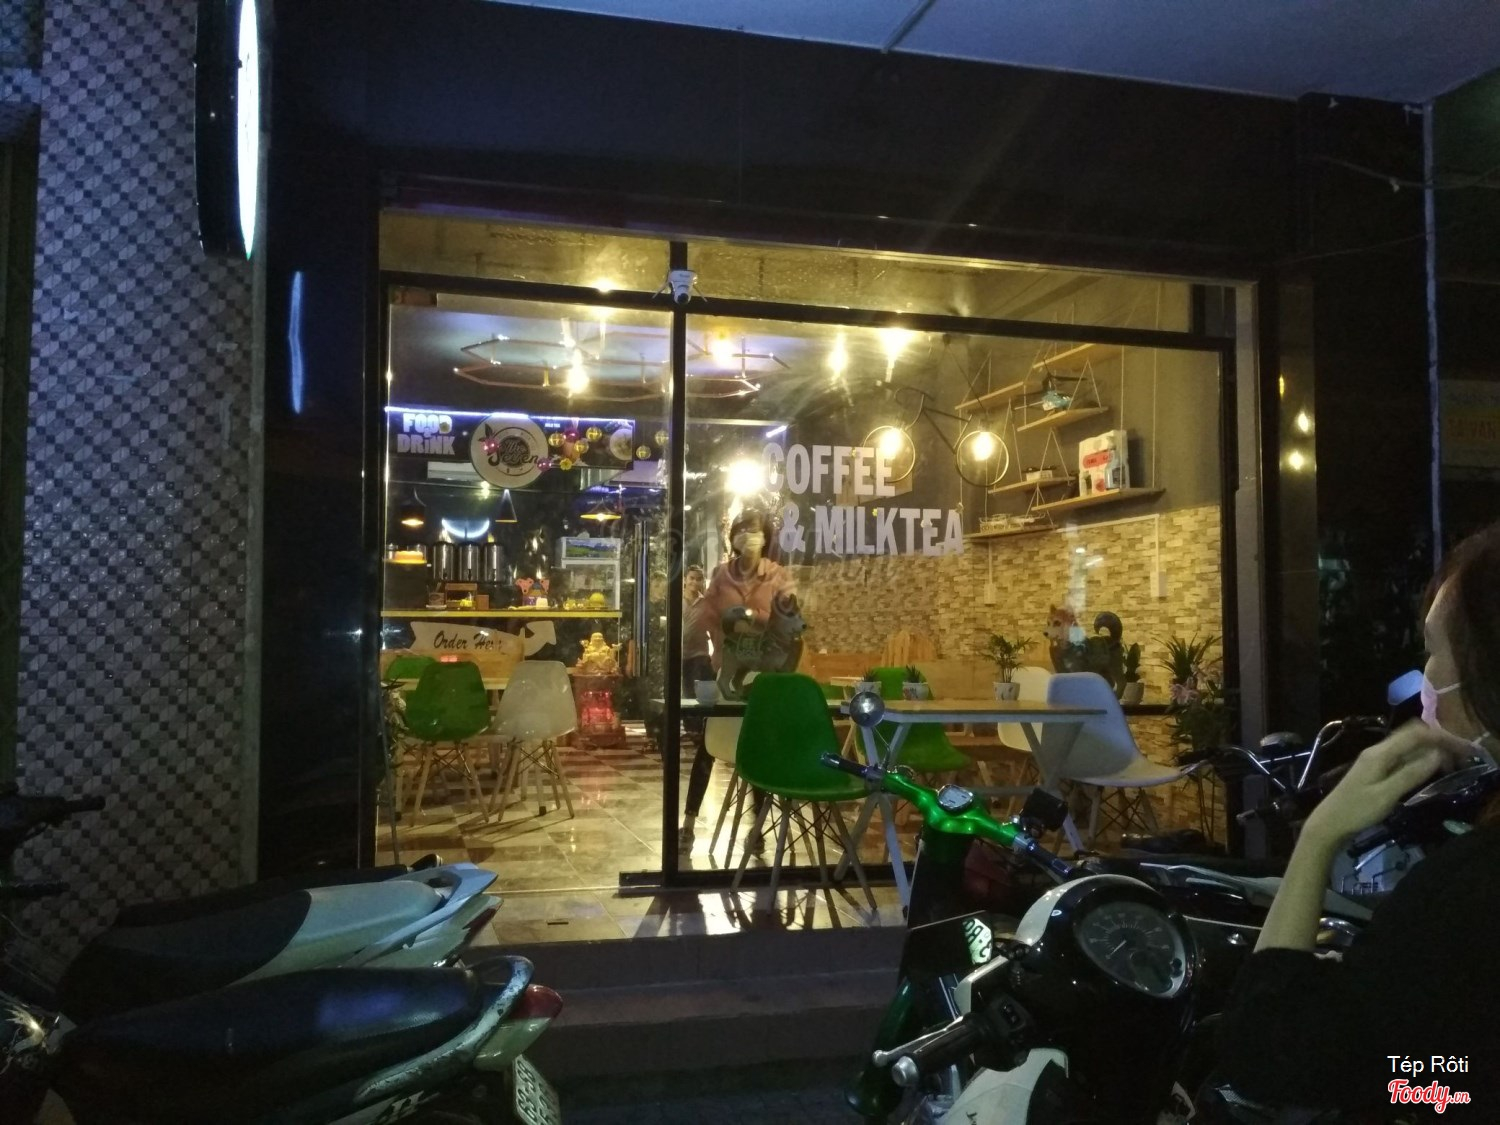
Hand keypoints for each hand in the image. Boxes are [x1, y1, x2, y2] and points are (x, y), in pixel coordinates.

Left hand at [1300, 721, 1474, 847]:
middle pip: (1412, 735)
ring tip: (1450, 763)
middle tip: (1459, 756)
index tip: (1462, 749)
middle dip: (1437, 741)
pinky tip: (1430, 769)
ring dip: (1429, 749)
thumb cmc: (1356, 810)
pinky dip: (1419, 758)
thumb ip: (1411, 774)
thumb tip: (1437, 755)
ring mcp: (1376, 759)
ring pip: (1408, 745)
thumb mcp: (1386, 795)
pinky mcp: (1377, 769)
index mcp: (1379, 754)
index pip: (1415, 734)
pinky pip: (1402, 756)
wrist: (1330, 823)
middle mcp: (1378, 751)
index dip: (1440, 737)